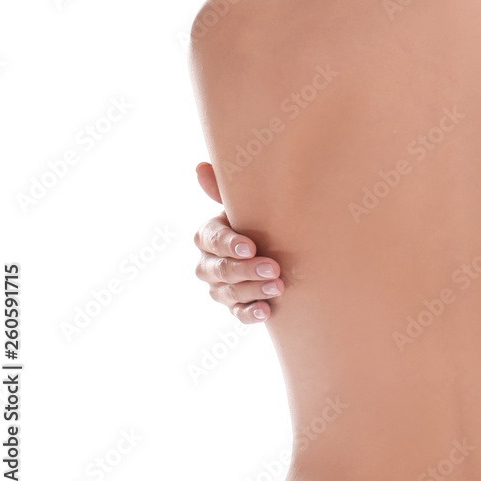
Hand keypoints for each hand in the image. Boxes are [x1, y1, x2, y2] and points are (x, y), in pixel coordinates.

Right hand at [194, 162, 284, 323]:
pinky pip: (237, 313)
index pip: (212, 240)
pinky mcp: (234, 305)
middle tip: (273, 268)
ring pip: (228, 293)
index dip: (229, 244)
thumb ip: (224, 189)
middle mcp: (208, 263)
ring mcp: (219, 287)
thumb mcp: (247, 203)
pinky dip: (250, 313)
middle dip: (245, 270)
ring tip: (279, 286)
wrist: (278, 244)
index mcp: (208, 234)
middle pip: (218, 270)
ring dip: (252, 291)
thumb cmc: (260, 218)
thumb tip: (201, 167)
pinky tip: (266, 310)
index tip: (250, 246)